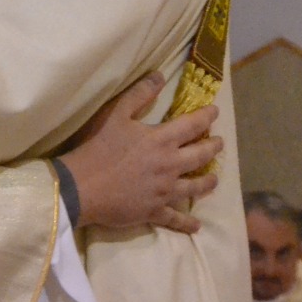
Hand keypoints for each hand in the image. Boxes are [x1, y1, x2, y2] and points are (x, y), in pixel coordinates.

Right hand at [59, 73, 222, 232]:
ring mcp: (164, 191)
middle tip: (219, 144)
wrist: (82, 186)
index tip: (215, 112)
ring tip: (215, 179)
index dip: (206, 117)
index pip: (191, 125)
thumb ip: (139, 94)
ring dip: (207, 182)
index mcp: (161, 140)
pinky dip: (187, 224)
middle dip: (213, 148)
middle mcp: (170, 165)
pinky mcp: (154, 211)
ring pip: (194, 188)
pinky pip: (175, 219)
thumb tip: (160, 75)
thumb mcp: (115, 113)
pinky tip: (196, 226)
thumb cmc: (97, 146)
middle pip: (200, 156)